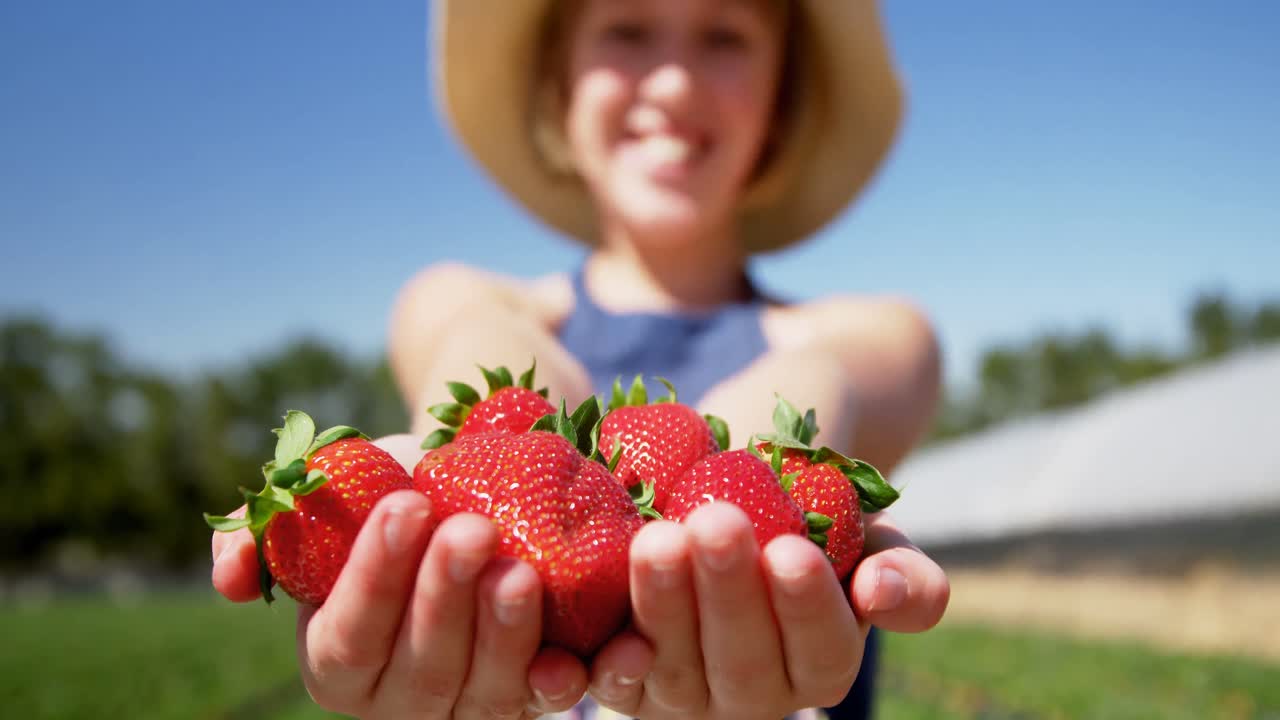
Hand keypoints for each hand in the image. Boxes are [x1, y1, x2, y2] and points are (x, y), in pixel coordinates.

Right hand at [210, 490, 588, 717]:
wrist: (477, 491)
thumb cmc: (398, 491)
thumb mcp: (332, 497)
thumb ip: (267, 529)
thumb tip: (228, 575)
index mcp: (336, 659)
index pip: (350, 631)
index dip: (375, 574)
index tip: (406, 504)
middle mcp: (396, 700)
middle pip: (421, 665)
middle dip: (444, 597)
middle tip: (473, 530)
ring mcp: (464, 708)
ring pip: (482, 690)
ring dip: (503, 634)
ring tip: (520, 571)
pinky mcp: (525, 702)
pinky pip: (539, 703)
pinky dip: (553, 683)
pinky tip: (567, 657)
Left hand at [586, 503, 948, 719]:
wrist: (730, 487)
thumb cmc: (808, 513)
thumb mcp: (868, 536)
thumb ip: (902, 572)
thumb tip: (883, 592)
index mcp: (819, 667)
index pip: (821, 650)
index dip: (807, 606)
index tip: (793, 549)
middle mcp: (753, 696)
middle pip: (743, 662)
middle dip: (728, 592)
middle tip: (717, 522)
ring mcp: (684, 695)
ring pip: (675, 667)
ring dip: (664, 604)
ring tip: (658, 537)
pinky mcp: (626, 681)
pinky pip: (614, 679)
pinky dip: (609, 658)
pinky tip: (608, 614)